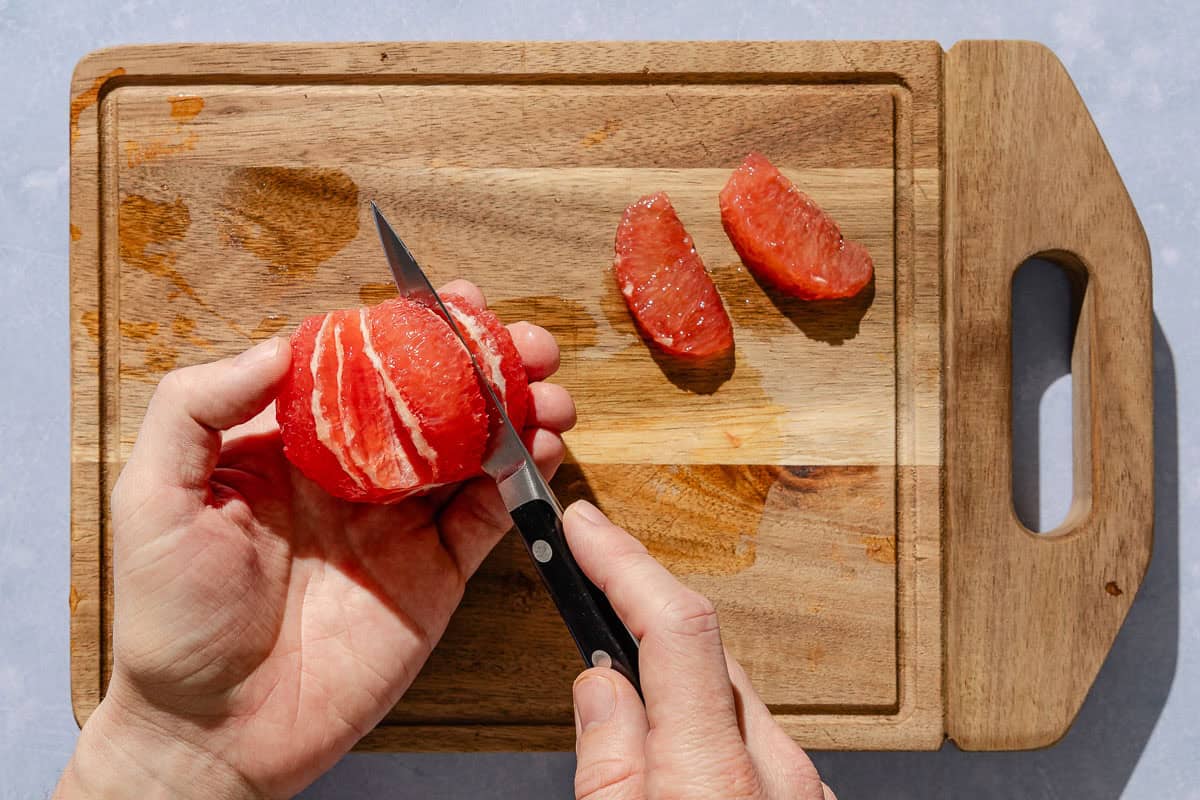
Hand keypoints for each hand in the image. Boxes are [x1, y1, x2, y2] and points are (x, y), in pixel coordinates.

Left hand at [57, 281, 575, 799]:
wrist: (215, 731)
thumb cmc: (172, 619)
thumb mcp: (153, 499)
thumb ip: (198, 407)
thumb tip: (279, 345)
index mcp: (295, 445)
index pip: (364, 366)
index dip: (412, 328)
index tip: (452, 300)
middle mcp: (356, 474)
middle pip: (435, 401)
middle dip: (487, 363)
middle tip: (525, 343)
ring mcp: (401, 522)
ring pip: (475, 450)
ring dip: (518, 414)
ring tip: (549, 393)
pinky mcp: (436, 573)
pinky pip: (489, 516)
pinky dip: (523, 481)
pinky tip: (540, 452)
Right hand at [564, 501, 835, 799]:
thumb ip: (607, 762)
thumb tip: (600, 688)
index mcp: (714, 774)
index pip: (674, 624)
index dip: (625, 563)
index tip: (586, 529)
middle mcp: (776, 769)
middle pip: (703, 657)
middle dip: (642, 633)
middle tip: (589, 623)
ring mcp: (804, 787)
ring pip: (729, 701)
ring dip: (678, 697)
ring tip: (633, 736)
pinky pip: (756, 744)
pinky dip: (715, 737)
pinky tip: (685, 768)